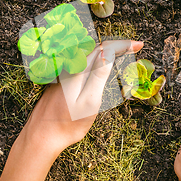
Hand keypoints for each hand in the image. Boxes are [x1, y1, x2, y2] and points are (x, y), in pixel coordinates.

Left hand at [20, 40, 143, 158]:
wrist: (41, 136)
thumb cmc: (68, 124)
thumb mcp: (90, 101)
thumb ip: (99, 75)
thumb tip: (109, 52)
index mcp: (78, 71)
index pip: (104, 48)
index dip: (123, 44)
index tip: (139, 45)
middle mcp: (69, 68)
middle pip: (96, 48)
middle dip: (117, 45)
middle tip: (135, 47)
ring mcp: (63, 73)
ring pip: (88, 54)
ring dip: (107, 50)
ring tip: (123, 52)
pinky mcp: (60, 80)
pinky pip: (81, 61)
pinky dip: (96, 59)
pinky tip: (102, 63)